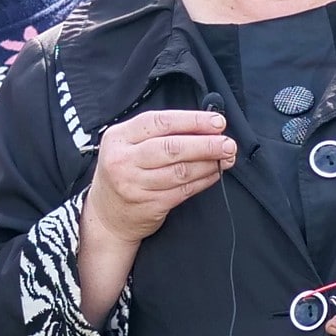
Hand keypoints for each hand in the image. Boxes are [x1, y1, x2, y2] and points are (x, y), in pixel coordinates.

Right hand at [86, 108, 235, 251]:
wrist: (107, 215)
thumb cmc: (124, 171)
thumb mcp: (128, 145)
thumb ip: (158, 133)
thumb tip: (203, 126)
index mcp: (119, 137)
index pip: (160, 122)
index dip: (192, 121)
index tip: (217, 122)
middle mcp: (123, 160)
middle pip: (172, 148)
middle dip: (206, 144)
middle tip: (229, 143)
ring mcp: (134, 185)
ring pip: (181, 171)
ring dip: (209, 164)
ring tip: (226, 158)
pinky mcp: (149, 205)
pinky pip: (183, 191)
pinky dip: (204, 181)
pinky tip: (215, 174)